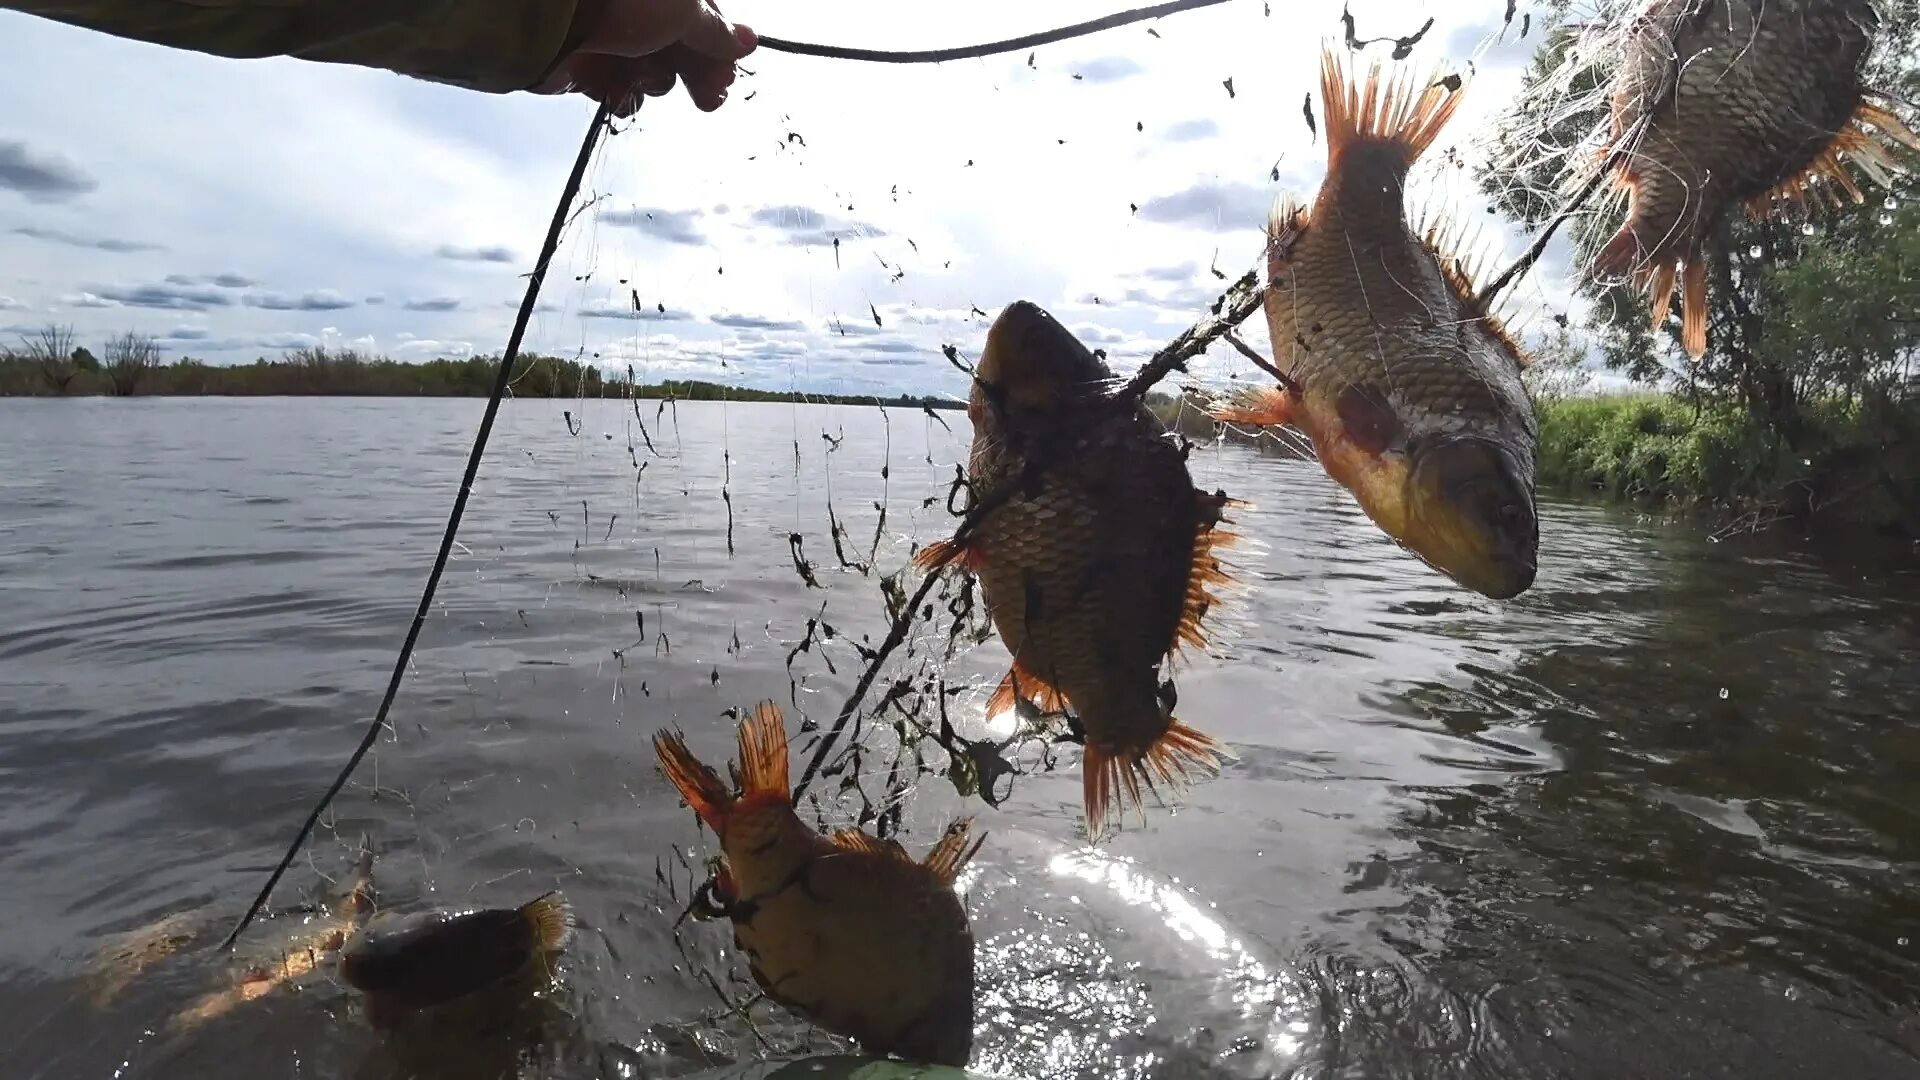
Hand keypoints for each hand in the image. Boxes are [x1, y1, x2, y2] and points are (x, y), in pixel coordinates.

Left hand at [536, 0, 757, 116]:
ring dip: (654, 82)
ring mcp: (608, 36)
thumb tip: (747, 41)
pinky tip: (619, 92)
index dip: (717, 50)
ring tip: (643, 78)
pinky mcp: (583, 65)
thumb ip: (715, 31)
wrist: (548, 17)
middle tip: (707, 99)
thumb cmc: (619, 0)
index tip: (727, 77)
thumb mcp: (684, 11)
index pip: (702, 20)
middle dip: (694, 75)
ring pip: (649, 71)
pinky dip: (622, 96)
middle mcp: (636, 12)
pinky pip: (614, 89)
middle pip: (679, 49)